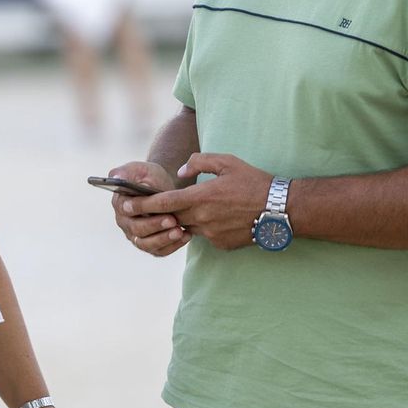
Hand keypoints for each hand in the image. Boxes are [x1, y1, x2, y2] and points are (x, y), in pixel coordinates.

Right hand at [109, 161, 190, 257]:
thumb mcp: (138, 169)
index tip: (155, 208)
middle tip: (173, 220)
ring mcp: (136, 235)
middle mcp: (125, 223)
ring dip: (163, 239)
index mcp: (120, 204)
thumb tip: (117, 179)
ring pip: (146, 245)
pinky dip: (172, 246)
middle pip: (137, 230)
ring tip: (180, 231)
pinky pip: (159, 251)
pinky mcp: (150, 244)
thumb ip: (126, 173)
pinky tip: (185, 236)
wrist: (161, 187)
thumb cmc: (149, 177)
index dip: (140, 211)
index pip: (126, 211)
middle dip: (155, 226)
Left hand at [124, 152, 273, 251]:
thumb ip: (199, 162)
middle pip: (171, 217)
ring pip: (187, 227)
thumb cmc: (254, 181)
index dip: (142, 204)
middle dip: (158, 214)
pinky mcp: (221, 244)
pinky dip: (204, 227)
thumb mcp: (227, 162)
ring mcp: (211, 234)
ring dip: (184, 219)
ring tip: (191, 209)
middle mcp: (202, 218)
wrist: (281, 209)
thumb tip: (182, 170)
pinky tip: (217, 217)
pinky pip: (204, 236)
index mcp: (201, 197)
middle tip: (145, 209)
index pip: (163, 203)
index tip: (125, 204)